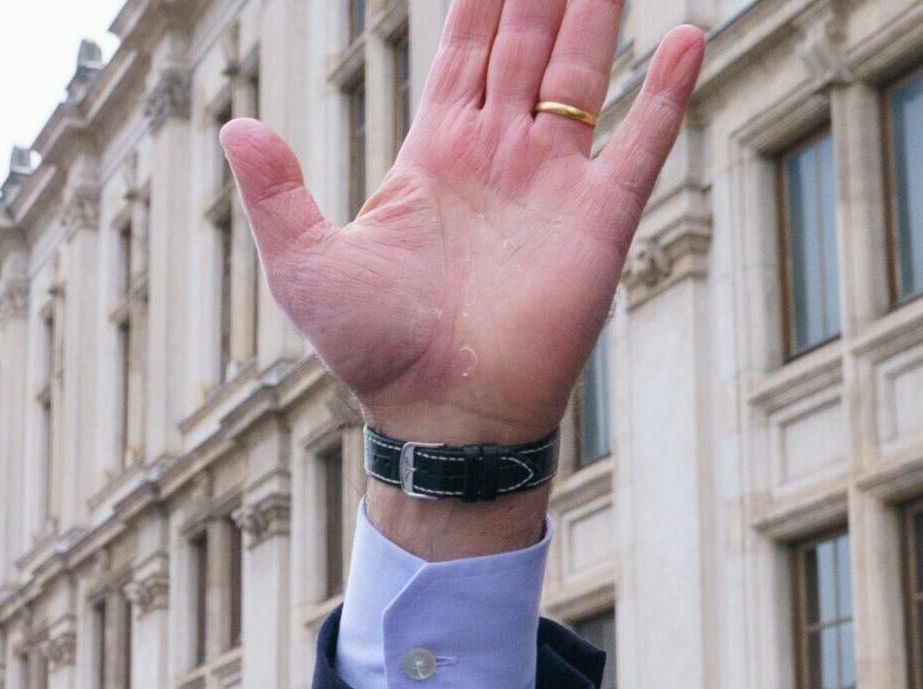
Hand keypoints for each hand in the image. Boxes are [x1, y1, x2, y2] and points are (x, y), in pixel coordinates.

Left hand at [221, 0, 704, 556]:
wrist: (441, 415)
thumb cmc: (372, 351)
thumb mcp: (304, 265)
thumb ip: (274, 192)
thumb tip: (235, 126)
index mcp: (436, 153)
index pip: (464, 50)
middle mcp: (500, 154)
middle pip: (528, 42)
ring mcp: (554, 182)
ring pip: (583, 70)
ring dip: (598, 11)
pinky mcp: (599, 219)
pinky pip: (640, 142)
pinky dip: (666, 90)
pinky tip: (686, 36)